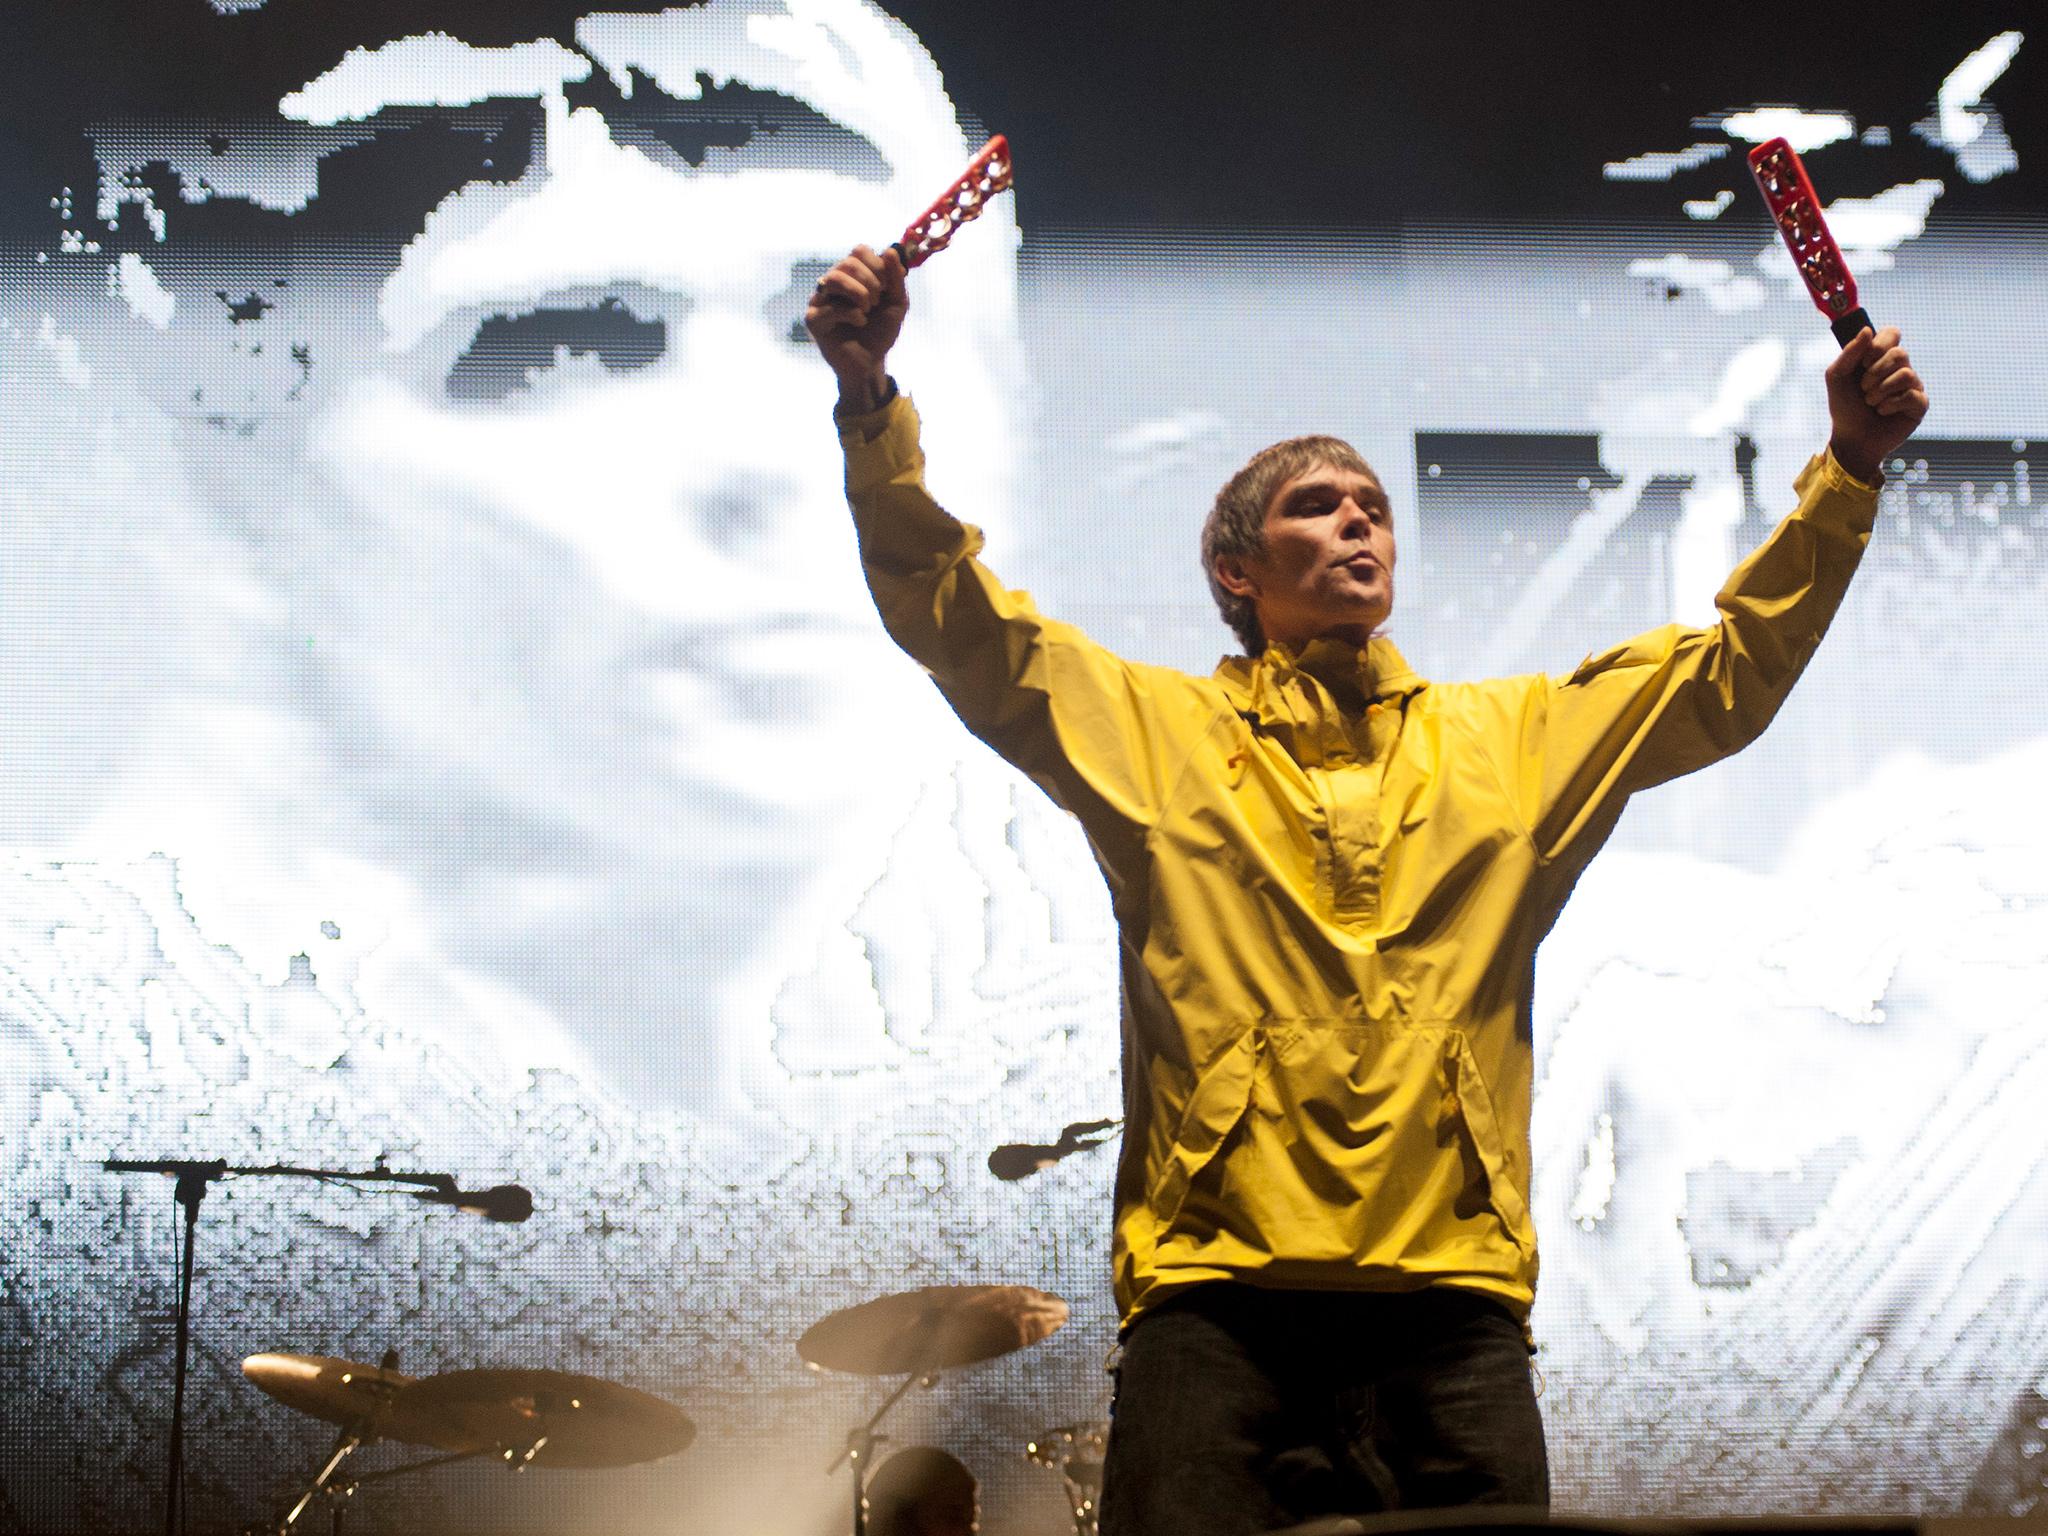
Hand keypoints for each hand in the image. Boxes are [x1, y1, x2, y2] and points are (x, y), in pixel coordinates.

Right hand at [804, 243, 907, 412]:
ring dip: (859, 293)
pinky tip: (860, 322)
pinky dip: (851, 314)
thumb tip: (890, 249)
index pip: (859, 251)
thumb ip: (896, 278)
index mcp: (851, 275)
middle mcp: (832, 283)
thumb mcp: (896, 303)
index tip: (887, 287)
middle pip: (848, 262)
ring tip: (867, 309)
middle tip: (876, 302)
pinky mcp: (813, 319)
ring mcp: (820, 300)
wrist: (871, 363)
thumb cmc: (880, 331)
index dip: (877, 265)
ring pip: (834, 278)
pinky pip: (830, 307)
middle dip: (870, 282)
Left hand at [1825, 325, 1928, 483]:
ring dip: (1880, 391)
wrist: (1851, 439)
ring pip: (1907, 374)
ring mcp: (1913, 386)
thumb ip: (1849, 353)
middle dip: (1875, 373)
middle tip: (1863, 389)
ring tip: (1871, 403)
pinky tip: (1883, 412)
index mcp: (1881, 357)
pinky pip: (1911, 395)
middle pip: (1900, 354)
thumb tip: (1867, 330)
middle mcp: (1900, 368)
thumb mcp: (1836, 377)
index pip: (1892, 333)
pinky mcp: (1920, 404)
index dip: (1878, 345)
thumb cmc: (1844, 408)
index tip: (1862, 362)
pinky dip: (1890, 405)